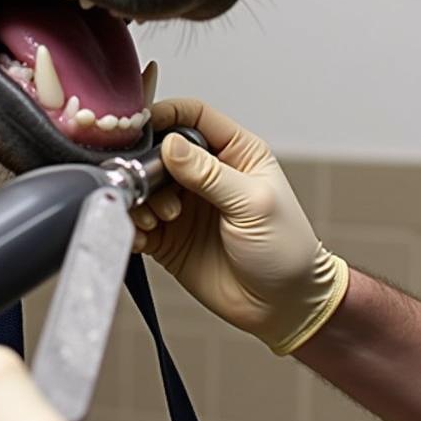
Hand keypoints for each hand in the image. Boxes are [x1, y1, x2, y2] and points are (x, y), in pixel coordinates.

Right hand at [134, 98, 347, 354]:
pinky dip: (133, 228)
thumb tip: (170, 145)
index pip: (193, 116)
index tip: (142, 126)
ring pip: (143, 187)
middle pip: (159, 150)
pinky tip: (144, 238)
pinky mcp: (168, 236)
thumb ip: (210, 174)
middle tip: (146, 188)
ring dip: (141, 201)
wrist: (283, 306)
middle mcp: (205, 174)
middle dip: (146, 166)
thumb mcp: (253, 205)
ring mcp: (184, 204)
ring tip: (157, 222)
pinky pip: (138, 222)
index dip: (166, 114)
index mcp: (234, 152)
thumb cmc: (286, 250)